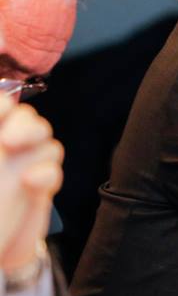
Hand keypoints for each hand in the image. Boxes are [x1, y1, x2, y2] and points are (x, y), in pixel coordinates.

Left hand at [0, 96, 63, 270]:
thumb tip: (1, 134)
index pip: (4, 107)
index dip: (3, 104)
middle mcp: (7, 149)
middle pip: (29, 118)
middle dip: (24, 122)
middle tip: (7, 140)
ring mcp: (26, 168)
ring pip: (47, 141)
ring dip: (34, 142)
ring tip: (14, 152)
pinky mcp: (41, 190)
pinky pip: (54, 171)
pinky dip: (45, 172)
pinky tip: (29, 181)